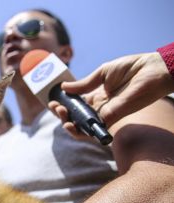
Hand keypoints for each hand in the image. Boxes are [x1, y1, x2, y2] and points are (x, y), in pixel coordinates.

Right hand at [51, 52, 173, 136]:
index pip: (76, 106)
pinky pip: (94, 130)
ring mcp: (105, 114)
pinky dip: (80, 131)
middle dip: (62, 115)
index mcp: (97, 96)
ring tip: (62, 116)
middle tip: (56, 108)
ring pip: (83, 127)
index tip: (53, 102)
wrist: (153, 69)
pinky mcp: (113, 118)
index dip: (63, 106)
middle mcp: (100, 107)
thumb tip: (64, 87)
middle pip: (76, 118)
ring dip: (69, 124)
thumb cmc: (132, 68)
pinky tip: (71, 124)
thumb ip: (85, 84)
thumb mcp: (103, 73)